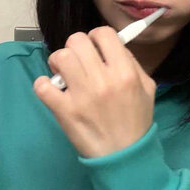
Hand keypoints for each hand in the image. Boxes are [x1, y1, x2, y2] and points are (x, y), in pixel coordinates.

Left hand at [33, 27, 156, 157]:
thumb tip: (112, 46)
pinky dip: (43, 85)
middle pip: (76, 41)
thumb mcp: (146, 88)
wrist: (124, 156)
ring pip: (60, 57)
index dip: (96, 38)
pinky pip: (42, 86)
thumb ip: (132, 63)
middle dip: (75, 48)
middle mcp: (102, 80)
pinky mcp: (64, 111)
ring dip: (59, 63)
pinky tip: (52, 91)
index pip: (103, 33)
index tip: (95, 49)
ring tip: (64, 75)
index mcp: (124, 72)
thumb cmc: (136, 121)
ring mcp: (81, 95)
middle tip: (77, 62)